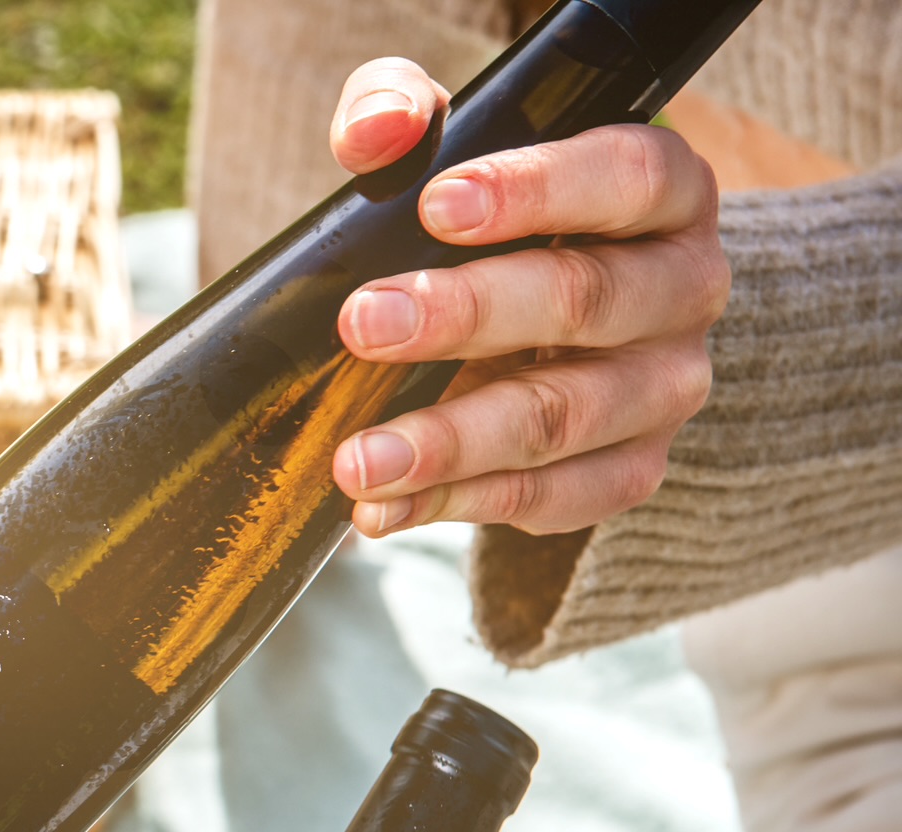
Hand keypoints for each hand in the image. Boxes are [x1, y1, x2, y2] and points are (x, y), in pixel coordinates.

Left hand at [327, 58, 729, 536]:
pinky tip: (384, 509)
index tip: (434, 207)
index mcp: (664, 194)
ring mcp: (665, 388)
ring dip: (452, 443)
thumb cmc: (490, 225)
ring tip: (358, 460)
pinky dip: (459, 506)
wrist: (546, 328)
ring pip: (564, 418)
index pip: (626, 177)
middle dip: (466, 315)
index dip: (535, 190)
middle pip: (586, 300)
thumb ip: (403, 113)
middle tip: (362, 325)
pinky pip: (556, 498)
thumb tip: (377, 130)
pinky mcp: (632, 469)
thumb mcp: (449, 153)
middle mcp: (684, 289)